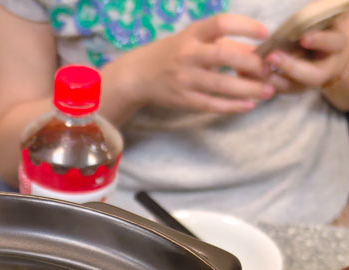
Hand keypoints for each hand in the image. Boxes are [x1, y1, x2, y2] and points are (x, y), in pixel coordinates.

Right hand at [120, 13, 274, 113]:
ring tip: (268, 91)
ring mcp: (185, 80)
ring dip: (247, 89)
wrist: (139, 76)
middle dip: (250, 63)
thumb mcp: (194, 40)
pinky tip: (248, 105)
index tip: (266, 34)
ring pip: (220, 85)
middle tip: (269, 69)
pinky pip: (211, 105)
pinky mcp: (183, 100)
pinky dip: (232, 106)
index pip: (221, 24)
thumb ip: (223, 44)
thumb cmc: (173, 54)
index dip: (245, 26)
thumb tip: (258, 51)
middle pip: (223, 56)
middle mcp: (188, 55)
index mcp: (192, 34)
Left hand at [265, 16, 348, 94]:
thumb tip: (294, 26)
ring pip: (295, 87)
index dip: (318, 41)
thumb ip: (309, 25)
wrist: (318, 50)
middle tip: (271, 57)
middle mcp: (326, 68)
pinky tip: (250, 75)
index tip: (303, 38)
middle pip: (312, 75)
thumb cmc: (318, 29)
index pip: (331, 43)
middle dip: (291, 67)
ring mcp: (309, 82)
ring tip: (257, 69)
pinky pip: (280, 89)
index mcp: (335, 46)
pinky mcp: (294, 88)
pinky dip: (265, 84)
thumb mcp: (318, 24)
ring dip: (274, 80)